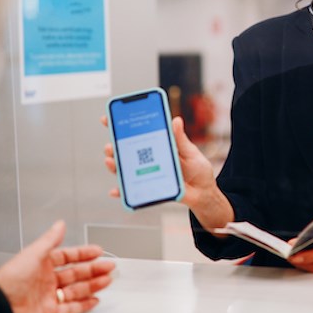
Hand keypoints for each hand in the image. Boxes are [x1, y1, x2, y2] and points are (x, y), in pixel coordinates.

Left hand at [0, 221, 114, 312]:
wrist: (1, 306)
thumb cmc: (10, 280)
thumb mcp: (33, 253)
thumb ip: (50, 239)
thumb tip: (60, 224)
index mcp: (42, 264)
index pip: (68, 257)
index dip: (83, 253)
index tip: (98, 251)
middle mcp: (46, 280)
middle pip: (75, 274)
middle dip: (93, 270)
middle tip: (109, 266)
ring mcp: (49, 297)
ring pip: (76, 290)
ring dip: (93, 285)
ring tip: (107, 281)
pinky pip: (71, 308)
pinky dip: (84, 305)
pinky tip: (94, 300)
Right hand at [101, 115, 216, 208]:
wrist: (204, 193)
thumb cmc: (198, 170)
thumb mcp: (190, 152)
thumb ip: (180, 139)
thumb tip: (176, 120)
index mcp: (158, 146)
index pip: (137, 134)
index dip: (121, 126)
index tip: (108, 119)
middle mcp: (149, 159)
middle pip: (126, 152)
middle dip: (114, 147)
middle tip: (110, 145)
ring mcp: (148, 174)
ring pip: (126, 169)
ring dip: (115, 166)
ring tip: (110, 161)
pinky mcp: (150, 189)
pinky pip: (133, 191)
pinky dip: (122, 191)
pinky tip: (115, 190)